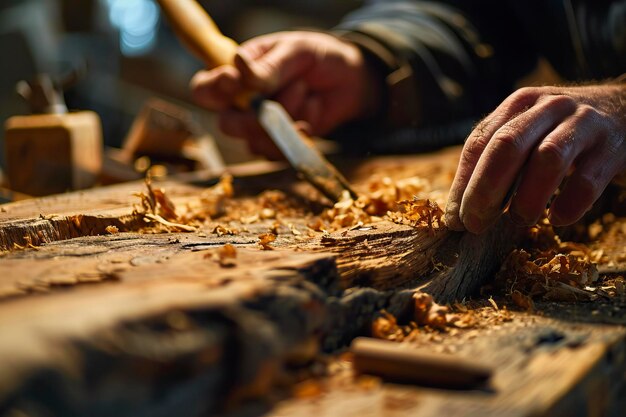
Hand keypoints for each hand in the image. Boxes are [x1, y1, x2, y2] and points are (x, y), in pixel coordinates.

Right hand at [190, 31, 378, 158]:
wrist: (350, 79)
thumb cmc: (317, 56)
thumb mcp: (295, 51)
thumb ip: (269, 66)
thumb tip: (238, 67)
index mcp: (236, 75)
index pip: (205, 89)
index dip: (214, 90)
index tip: (234, 81)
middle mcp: (243, 104)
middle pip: (227, 124)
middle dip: (253, 119)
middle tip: (272, 105)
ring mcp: (262, 127)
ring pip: (257, 141)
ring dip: (286, 117)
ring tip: (305, 90)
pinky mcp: (282, 144)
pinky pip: (282, 151)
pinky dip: (301, 131)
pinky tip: (315, 108)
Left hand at [445, 84, 625, 232]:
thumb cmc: (562, 132)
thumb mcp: (528, 133)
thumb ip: (495, 163)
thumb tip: (459, 214)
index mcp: (518, 105)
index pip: (479, 142)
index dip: (462, 183)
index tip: (454, 220)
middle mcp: (548, 107)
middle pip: (507, 146)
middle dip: (484, 190)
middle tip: (475, 225)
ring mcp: (583, 124)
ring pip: (548, 158)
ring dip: (527, 197)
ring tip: (519, 220)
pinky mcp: (613, 147)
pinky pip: (588, 179)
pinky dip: (569, 204)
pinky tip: (558, 219)